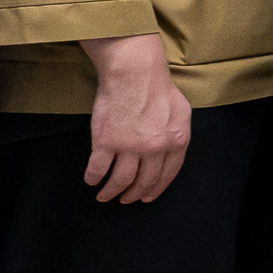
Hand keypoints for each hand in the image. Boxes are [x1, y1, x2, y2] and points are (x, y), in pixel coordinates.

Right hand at [82, 33, 190, 203]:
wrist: (134, 73)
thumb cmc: (158, 87)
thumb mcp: (181, 112)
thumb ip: (177, 133)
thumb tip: (172, 148)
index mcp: (176, 142)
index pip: (167, 175)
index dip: (156, 189)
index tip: (146, 197)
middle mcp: (155, 149)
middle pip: (144, 181)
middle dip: (134, 194)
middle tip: (126, 200)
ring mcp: (129, 148)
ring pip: (120, 180)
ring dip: (112, 192)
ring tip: (105, 196)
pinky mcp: (105, 143)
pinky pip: (98, 169)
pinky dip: (93, 178)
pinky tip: (91, 181)